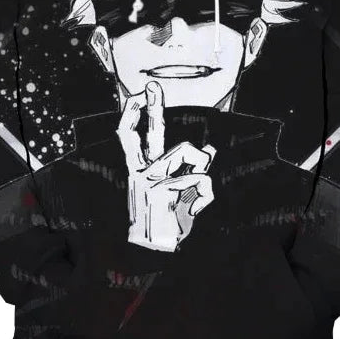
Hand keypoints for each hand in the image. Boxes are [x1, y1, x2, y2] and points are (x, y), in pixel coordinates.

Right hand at [117, 81, 215, 251]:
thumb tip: (210, 147)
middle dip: (150, 108)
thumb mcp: (179, 193)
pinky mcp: (163, 191)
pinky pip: (200, 179)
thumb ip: (190, 170)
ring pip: (185, 151)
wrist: (153, 252)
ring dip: (200, 162)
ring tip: (197, 184)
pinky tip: (195, 210)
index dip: (132, 115)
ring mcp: (149, 181)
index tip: (137, 95)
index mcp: (139, 170)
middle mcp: (140, 172)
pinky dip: (205, 194)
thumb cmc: (166, 221)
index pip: (129, 138)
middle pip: (145, 134)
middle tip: (151, 86)